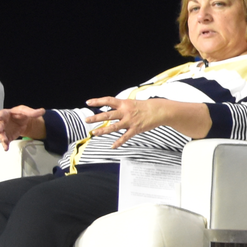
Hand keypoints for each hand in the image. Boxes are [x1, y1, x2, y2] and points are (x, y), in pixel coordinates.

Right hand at [0, 106, 46, 150]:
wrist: (23, 122)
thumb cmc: (21, 115)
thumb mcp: (27, 112)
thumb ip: (33, 112)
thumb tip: (42, 111)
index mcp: (7, 114)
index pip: (2, 113)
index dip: (0, 115)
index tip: (0, 117)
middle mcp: (3, 122)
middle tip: (0, 130)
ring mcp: (5, 130)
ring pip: (0, 134)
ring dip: (2, 137)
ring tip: (5, 140)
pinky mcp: (8, 137)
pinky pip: (5, 141)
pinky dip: (5, 145)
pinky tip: (6, 148)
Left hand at [86, 97, 210, 147]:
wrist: (160, 110)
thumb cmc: (147, 106)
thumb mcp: (133, 102)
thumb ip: (123, 106)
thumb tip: (113, 107)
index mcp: (124, 103)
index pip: (108, 100)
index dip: (98, 101)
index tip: (88, 102)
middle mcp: (125, 112)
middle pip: (107, 115)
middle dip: (96, 117)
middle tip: (86, 120)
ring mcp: (130, 121)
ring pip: (114, 126)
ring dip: (103, 130)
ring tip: (94, 133)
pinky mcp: (135, 129)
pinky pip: (125, 137)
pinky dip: (118, 142)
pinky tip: (112, 146)